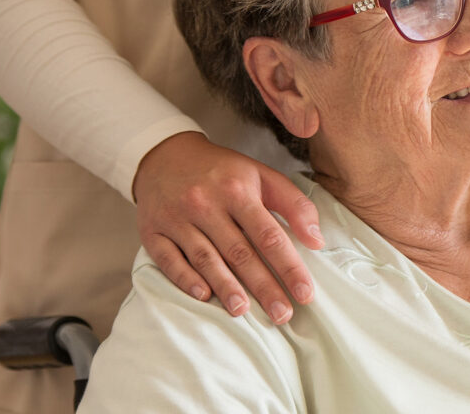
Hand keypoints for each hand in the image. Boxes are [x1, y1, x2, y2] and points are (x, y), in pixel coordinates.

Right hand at [132, 132, 322, 324]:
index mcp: (237, 190)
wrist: (166, 155)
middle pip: (240, 252)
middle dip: (264, 286)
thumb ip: (294, 204)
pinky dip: (185, 279)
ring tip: (244, 312)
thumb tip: (317, 240)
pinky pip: (169, 259)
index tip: (305, 293)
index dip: (289, 266)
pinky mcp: (152, 231)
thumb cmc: (223, 172)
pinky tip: (203, 296)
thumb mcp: (262, 176)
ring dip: (226, 287)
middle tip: (282, 315)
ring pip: (205, 258)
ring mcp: (177, 218)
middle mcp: (206, 204)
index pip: (269, 235)